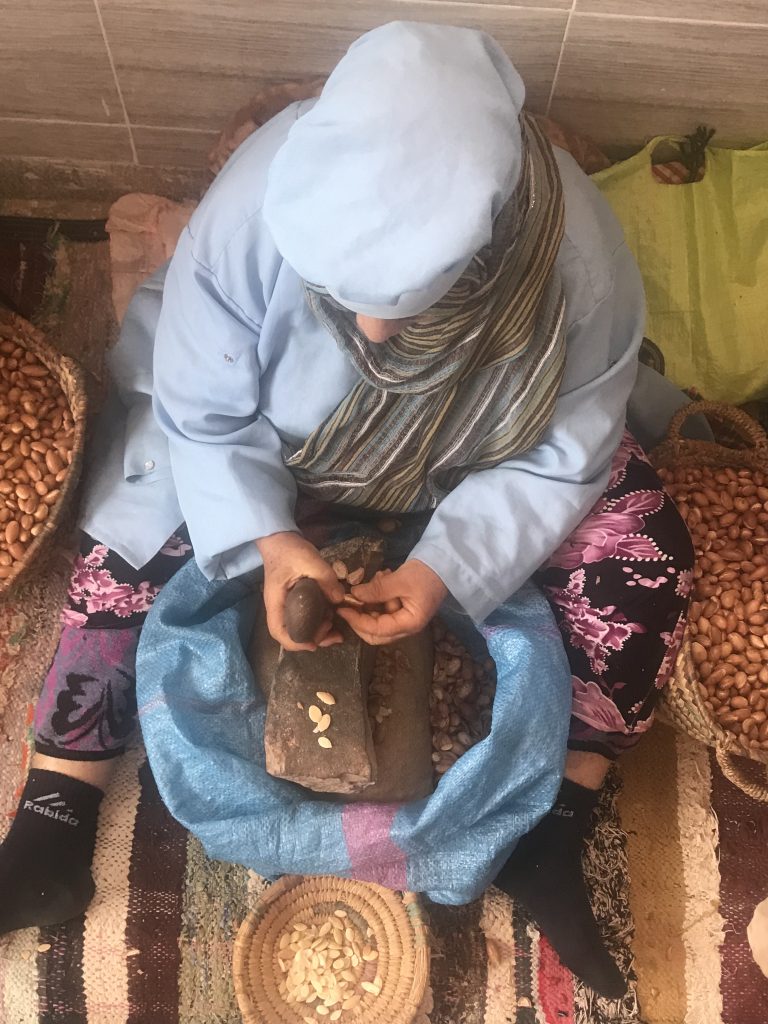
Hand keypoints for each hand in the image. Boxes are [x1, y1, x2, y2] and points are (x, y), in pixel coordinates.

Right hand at [256, 532, 345, 650]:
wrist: (279, 538)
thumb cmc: (290, 550)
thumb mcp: (310, 561)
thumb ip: (326, 579)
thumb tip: (340, 599)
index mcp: (276, 601)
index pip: (279, 631)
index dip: (296, 643)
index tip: (315, 643)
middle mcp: (278, 607)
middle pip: (290, 634)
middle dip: (312, 639)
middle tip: (332, 633)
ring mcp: (285, 604)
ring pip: (297, 628)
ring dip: (316, 631)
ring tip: (334, 626)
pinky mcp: (292, 600)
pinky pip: (302, 617)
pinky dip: (316, 621)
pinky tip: (330, 615)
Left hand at [336, 559, 447, 644]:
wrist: (444, 564)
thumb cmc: (426, 574)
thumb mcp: (399, 580)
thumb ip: (376, 590)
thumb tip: (354, 595)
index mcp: (409, 624)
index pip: (377, 631)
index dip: (357, 621)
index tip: (342, 609)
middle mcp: (406, 628)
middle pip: (376, 634)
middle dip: (360, 618)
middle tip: (351, 600)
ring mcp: (404, 620)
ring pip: (378, 621)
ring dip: (371, 603)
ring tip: (378, 578)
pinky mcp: (403, 611)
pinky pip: (384, 610)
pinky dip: (378, 598)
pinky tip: (383, 578)